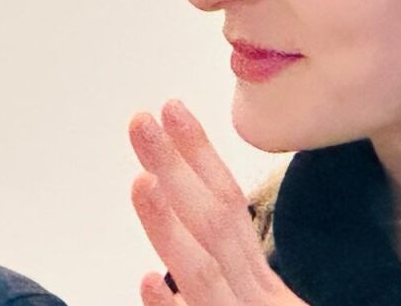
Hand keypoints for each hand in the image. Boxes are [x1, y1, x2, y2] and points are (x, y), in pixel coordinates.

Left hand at [128, 99, 305, 305]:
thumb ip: (236, 287)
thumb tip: (179, 278)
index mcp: (259, 283)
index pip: (229, 207)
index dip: (201, 156)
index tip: (173, 113)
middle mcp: (254, 295)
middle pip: (216, 222)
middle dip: (179, 167)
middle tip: (144, 121)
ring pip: (204, 270)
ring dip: (170, 224)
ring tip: (141, 181)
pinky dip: (172, 305)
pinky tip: (146, 281)